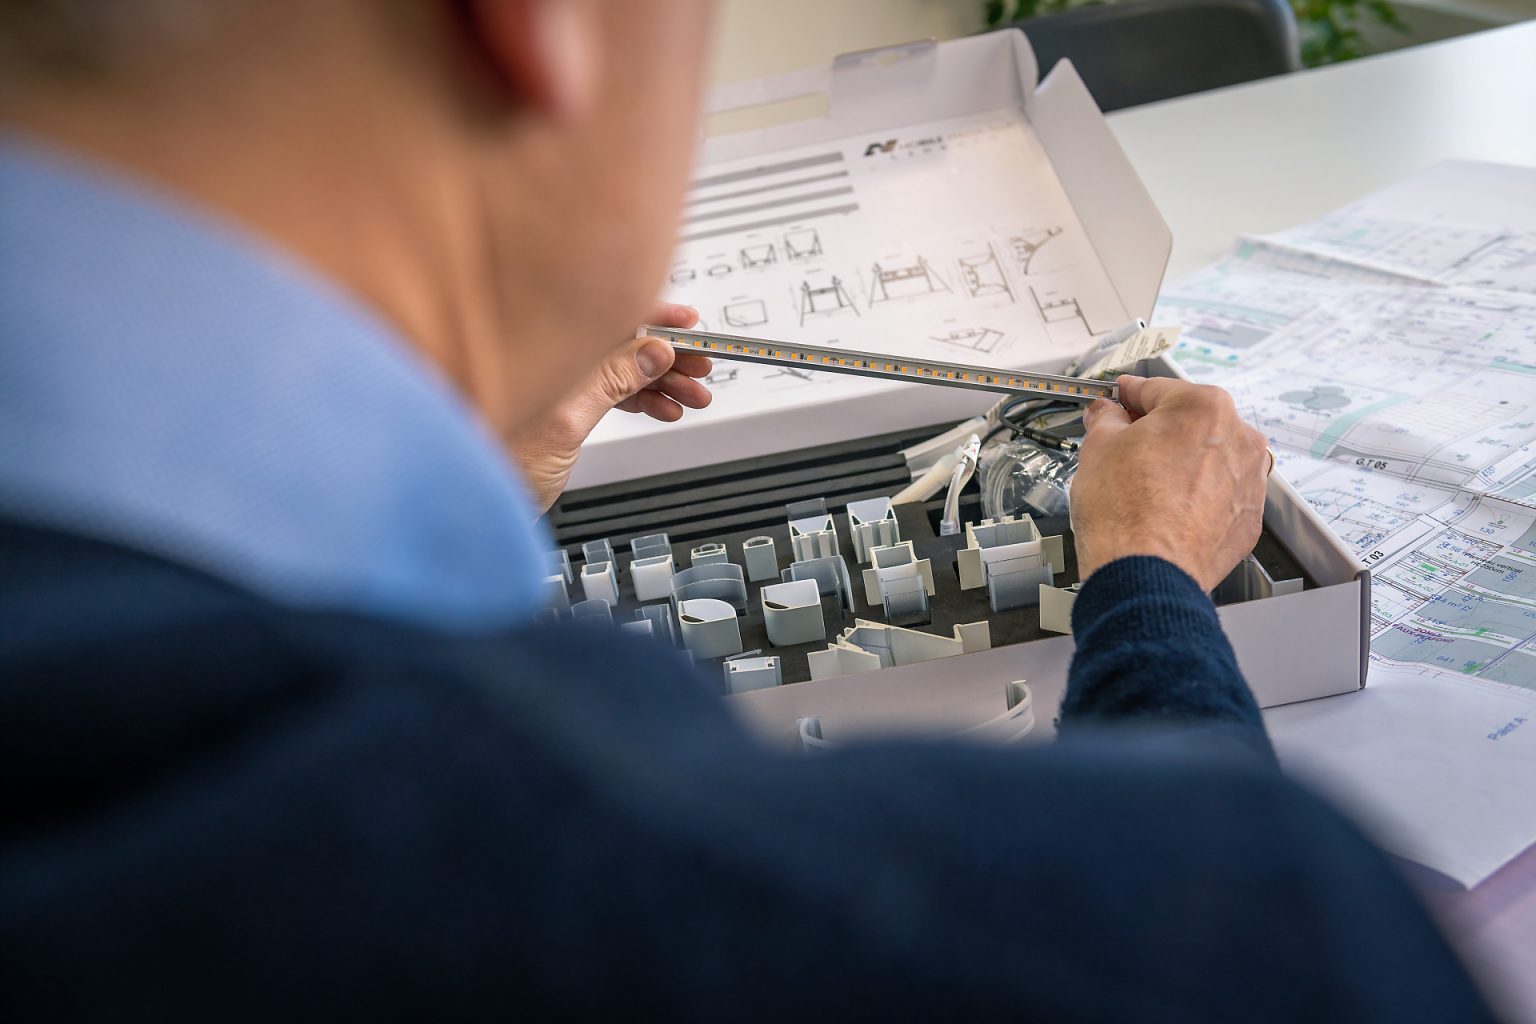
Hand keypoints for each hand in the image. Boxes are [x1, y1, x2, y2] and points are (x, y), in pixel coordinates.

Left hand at [509, 303, 710, 511]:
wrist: (472, 502)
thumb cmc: (495, 461)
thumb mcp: (565, 420)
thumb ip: (610, 381)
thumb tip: (652, 352)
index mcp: (544, 349)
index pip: (609, 317)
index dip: (654, 317)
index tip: (689, 325)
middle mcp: (549, 358)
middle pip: (621, 343)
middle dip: (666, 356)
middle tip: (700, 369)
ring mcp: (557, 382)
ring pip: (621, 369)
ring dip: (660, 381)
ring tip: (691, 395)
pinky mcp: (562, 406)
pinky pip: (611, 392)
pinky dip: (640, 400)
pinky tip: (663, 408)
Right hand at [1070, 375, 1267, 590]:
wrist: (1146, 574)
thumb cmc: (1125, 513)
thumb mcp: (1098, 447)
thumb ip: (1106, 419)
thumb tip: (1107, 414)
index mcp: (1203, 407)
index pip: (1157, 389)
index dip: (1128, 395)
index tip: (1118, 400)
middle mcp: (1238, 438)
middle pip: (1190, 423)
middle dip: (1158, 432)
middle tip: (1125, 448)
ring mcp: (1249, 480)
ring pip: (1208, 459)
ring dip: (1181, 464)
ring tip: (1145, 487)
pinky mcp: (1248, 518)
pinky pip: (1219, 495)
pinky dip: (1197, 498)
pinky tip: (1166, 511)